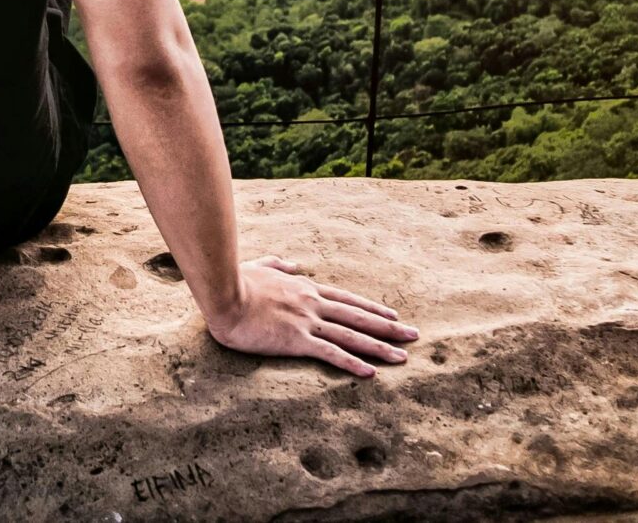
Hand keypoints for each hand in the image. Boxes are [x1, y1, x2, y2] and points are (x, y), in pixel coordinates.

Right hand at [201, 256, 416, 377]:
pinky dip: (352, 363)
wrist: (223, 294)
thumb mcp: (259, 265)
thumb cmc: (236, 280)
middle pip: (359, 317)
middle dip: (389, 328)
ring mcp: (307, 322)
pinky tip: (371, 372)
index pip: (347, 299)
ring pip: (352, 336)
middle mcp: (313, 304)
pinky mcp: (297, 340)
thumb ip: (278, 264)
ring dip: (380, 347)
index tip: (392, 315)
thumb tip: (291, 264)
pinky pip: (331, 353)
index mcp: (305, 288)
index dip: (372, 309)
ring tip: (403, 357)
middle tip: (414, 335)